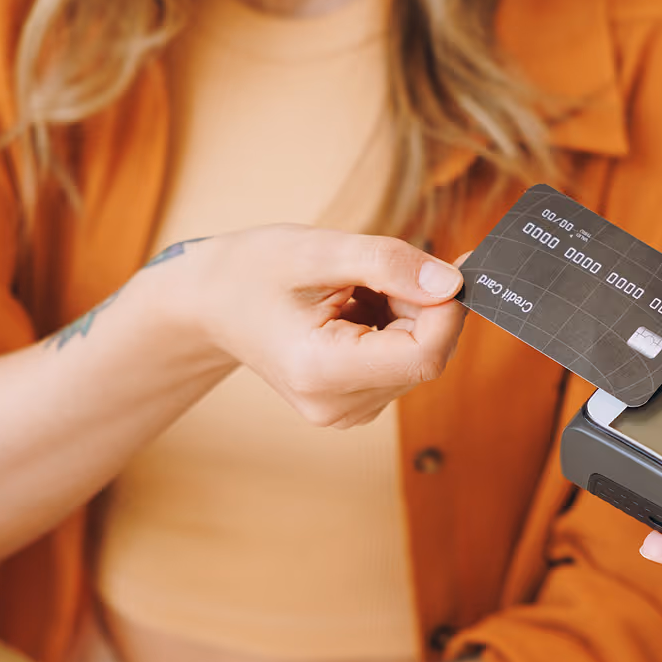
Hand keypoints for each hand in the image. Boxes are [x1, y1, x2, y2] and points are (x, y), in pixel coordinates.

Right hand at [160, 227, 465, 428]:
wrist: (210, 303)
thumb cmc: (253, 270)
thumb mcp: (318, 250)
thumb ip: (388, 263)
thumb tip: (451, 284)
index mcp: (321, 371)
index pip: (424, 356)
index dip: (446, 310)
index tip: (441, 267)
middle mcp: (336, 406)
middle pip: (425, 358)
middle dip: (421, 306)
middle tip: (376, 270)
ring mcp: (345, 412)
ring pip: (418, 359)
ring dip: (406, 315)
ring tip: (352, 290)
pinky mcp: (353, 405)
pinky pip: (402, 364)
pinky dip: (393, 328)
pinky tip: (353, 309)